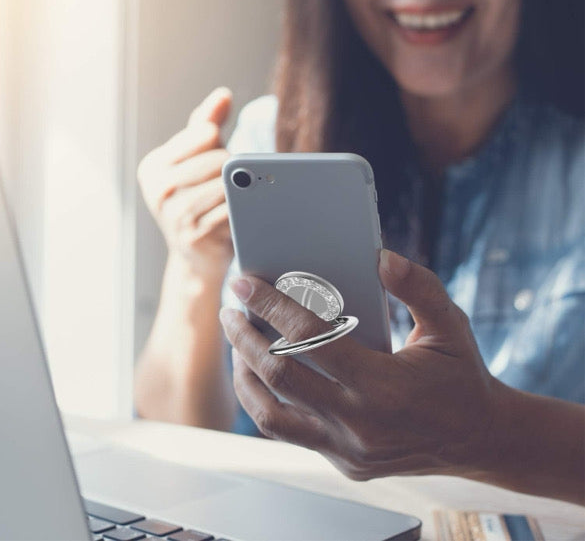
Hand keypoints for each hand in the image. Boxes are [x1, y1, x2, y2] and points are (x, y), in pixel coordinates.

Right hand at [137, 87, 234, 275]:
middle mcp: (158, 187)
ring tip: (234, 203)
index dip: (221, 145)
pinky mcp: (193, 235)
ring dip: (240, 193)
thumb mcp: (196, 161)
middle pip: (220, 158)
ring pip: (228, 184)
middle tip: (230, 189)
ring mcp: (173, 213)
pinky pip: (232, 210)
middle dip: (234, 171)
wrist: (196, 258)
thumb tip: (223, 94)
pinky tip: (237, 217)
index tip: (217, 162)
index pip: (206, 133)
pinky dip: (242, 211)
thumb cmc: (198, 201)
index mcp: (154, 165)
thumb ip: (207, 125)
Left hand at [219, 249, 499, 479]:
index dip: (272, 306)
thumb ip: (418, 288)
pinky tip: (256, 375)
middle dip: (245, 336)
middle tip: (230, 309)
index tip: (246, 284)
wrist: (479, 437)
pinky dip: (261, 401)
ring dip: (244, 371)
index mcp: (385, 386)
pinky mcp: (342, 460)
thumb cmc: (461, 375)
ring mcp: (347, 448)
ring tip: (236, 340)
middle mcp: (360, 423)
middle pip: (280, 374)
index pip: (312, 339)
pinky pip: (286, 431)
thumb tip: (381, 258)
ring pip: (270, 411)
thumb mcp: (451, 324)